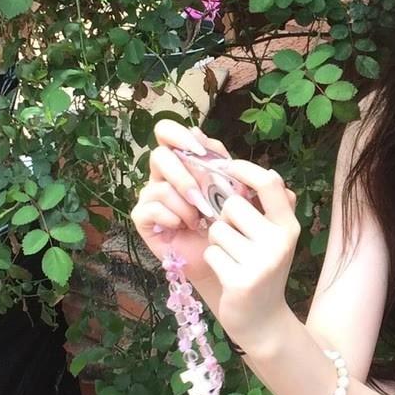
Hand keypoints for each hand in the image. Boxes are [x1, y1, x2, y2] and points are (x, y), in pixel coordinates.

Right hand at [129, 119, 235, 288]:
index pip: (171, 133)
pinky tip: (185, 226)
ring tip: (201, 217)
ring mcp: (153, 196)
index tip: (201, 151)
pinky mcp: (144, 219)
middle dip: (184, 173)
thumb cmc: (235, 228)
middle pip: (159, 154)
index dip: (180, 135)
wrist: (226, 262)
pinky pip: (149, 208)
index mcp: (188, 162)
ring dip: (184, 201)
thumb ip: (250, 179)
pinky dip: (171, 216)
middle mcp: (167, 175)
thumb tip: (244, 164)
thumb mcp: (249, 201)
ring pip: (157, 184)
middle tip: (202, 193)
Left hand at [198, 159, 299, 355]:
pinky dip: (213, 261)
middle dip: (224, 219)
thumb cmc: (261, 270)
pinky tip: (226, 274)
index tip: (227, 167)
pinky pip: (211, 253)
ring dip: (217, 242)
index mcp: (289, 226)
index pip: (269, 182)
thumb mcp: (274, 237)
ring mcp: (262, 262)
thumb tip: (259, 170)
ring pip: (218, 230)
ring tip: (231, 258)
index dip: (244, 169)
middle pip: (232, 206)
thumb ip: (267, 206)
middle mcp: (280, 241)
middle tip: (233, 239)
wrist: (263, 321)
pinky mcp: (242, 281)